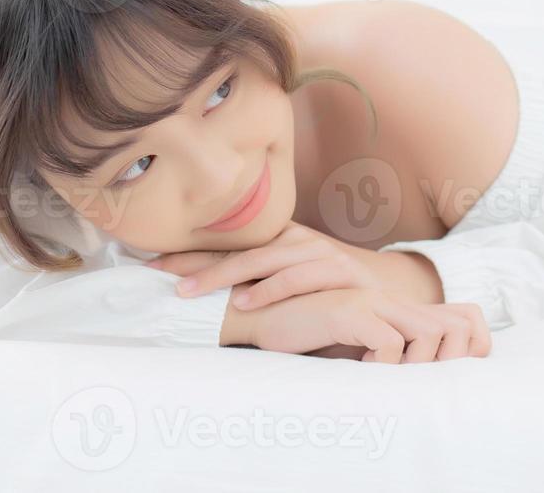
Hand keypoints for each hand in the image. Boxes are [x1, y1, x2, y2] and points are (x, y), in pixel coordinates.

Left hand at [149, 221, 442, 308]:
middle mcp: (297, 240)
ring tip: (191, 292)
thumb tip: (205, 299)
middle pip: (239, 246)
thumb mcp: (293, 286)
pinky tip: (247, 302)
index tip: (148, 264)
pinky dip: (272, 288)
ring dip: (226, 274)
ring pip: (264, 258)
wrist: (395, 296)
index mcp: (280, 241)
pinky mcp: (340, 270)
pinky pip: (300, 275)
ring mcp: (319, 252)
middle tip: (159, 276)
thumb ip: (258, 286)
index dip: (189, 253)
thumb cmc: (333, 297)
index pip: (228, 243)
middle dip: (196, 260)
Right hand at [222, 285, 490, 362]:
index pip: (454, 321)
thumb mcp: (351, 342)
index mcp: (391, 305)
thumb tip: (412, 378)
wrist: (256, 317)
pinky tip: (362, 369)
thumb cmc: (303, 334)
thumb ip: (381, 348)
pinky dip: (384, 364)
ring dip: (415, 364)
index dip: (456, 350)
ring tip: (388, 377)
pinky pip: (390, 342)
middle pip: (449, 328)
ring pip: (428, 333)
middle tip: (414, 386)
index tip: (430, 378)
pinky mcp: (350, 310)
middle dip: (443, 362)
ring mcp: (370, 300)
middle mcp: (387, 298)